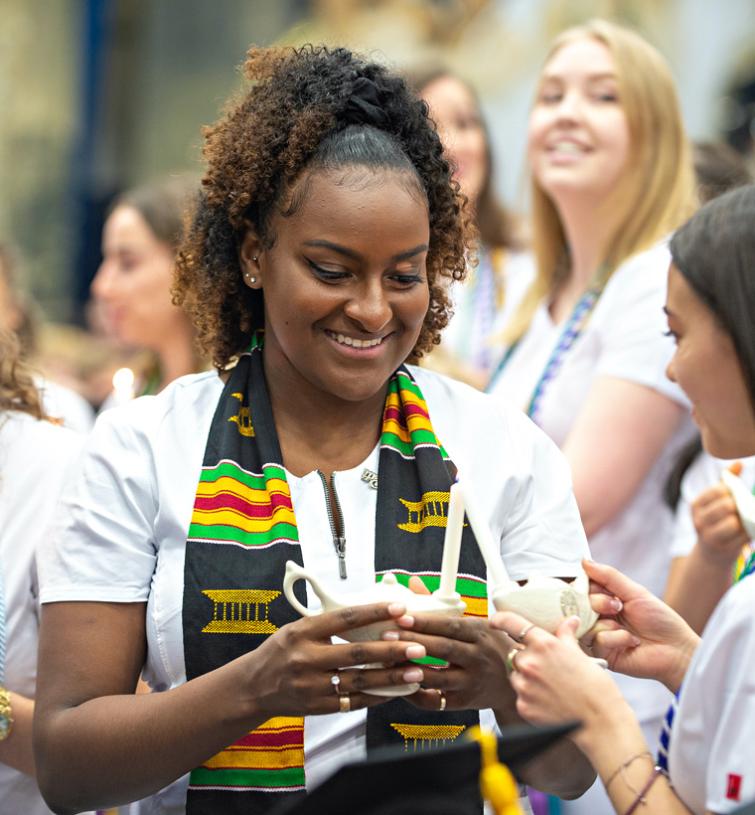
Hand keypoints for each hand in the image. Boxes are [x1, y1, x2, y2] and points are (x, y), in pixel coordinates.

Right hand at [245, 602, 427, 716]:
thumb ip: (327, 622)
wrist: (253, 687)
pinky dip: (377, 695)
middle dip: (391, 649)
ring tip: (416, 671)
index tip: (399, 607)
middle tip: (418, 645)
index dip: (373, 612)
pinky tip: (397, 690)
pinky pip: (354, 701)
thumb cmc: (281, 651)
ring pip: (359, 680)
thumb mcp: (297, 628)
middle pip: (356, 653)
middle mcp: (307, 658)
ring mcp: (312, 686)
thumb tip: (368, 612)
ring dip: (391, 676)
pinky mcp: (318, 707)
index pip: (344, 619)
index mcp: (303, 632)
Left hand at [388, 608, 514, 712]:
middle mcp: (478, 657)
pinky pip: (436, 701)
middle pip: (444, 649)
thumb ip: (440, 605)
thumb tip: (413, 583)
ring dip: (411, 669)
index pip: (450, 625)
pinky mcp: (464, 702)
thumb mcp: (473, 624)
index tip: (402, 617)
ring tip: (388, 660)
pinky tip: (400, 683)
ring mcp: (472, 682)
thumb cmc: (487, 647)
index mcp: (479, 633)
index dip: (426, 621)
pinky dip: (416, 693)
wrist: (511, 683)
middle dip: (413, 641)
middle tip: (387, 635)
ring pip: (439, 677)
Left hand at [490, 612, 623, 733]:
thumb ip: (567, 636)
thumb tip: (569, 622)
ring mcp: (524, 686)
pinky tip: (548, 701)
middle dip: (527, 658)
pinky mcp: (523, 706)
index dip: (500, 619)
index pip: (512, 623)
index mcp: (543, 645)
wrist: (600, 721)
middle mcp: (529, 662)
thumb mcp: (581, 654)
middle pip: (516, 654)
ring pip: (516, 675)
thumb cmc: (595, 688)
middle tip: (546, 668)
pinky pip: (520, 696)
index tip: (495, 620)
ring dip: (527, 678)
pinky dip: (530, 697)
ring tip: (550, 687)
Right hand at [582, 560, 699, 690]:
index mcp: (605, 600)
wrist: (676, 650)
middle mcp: (598, 617)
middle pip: (579, 604)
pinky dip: (616, 638)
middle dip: (599, 603)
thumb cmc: (660, 620)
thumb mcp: (635, 592)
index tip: (599, 587)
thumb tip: (585, 561)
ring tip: (626, 628)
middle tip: (617, 606)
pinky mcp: (602, 654)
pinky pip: (597, 640)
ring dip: (608, 623)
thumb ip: (608, 576)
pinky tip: (631, 641)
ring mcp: (599, 635)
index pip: (582, 588)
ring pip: (584, 623)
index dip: (586, 586)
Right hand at [691, 462, 749, 566]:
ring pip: (734, 521)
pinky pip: (742, 535)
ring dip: (744, 520)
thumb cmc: (718, 521)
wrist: (711, 554)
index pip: (718, 490)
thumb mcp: (717, 502)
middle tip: (742, 509)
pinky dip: (747, 532)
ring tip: (743, 520)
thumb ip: (727, 482)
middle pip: (727, 505)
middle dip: (740, 506)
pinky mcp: (722, 548)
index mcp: (696, 505)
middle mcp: (699, 520)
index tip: (735, 497)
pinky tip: (745, 531)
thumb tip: (738, 462)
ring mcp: (709, 536)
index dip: (732, 491)